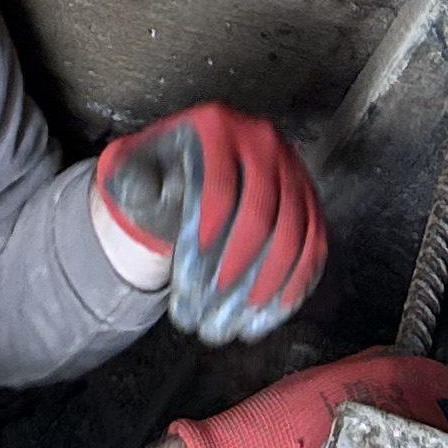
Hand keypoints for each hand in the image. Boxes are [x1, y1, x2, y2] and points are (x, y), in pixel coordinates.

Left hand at [93, 104, 324, 343]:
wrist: (194, 167)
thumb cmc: (161, 173)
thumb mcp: (136, 168)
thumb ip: (133, 180)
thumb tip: (143, 191)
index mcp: (217, 126)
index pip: (220, 185)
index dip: (208, 232)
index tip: (191, 272)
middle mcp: (262, 141)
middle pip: (263, 212)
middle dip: (238, 266)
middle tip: (214, 305)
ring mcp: (292, 169)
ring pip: (294, 234)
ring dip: (269, 284)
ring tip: (241, 321)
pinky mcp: (309, 199)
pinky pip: (314, 243)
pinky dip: (297, 281)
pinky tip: (273, 311)